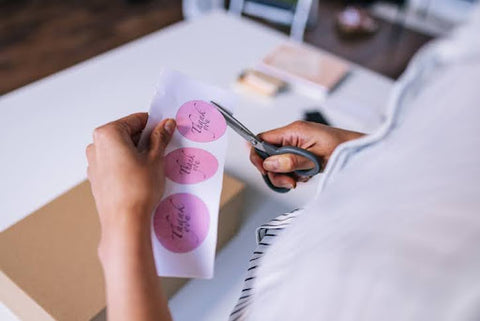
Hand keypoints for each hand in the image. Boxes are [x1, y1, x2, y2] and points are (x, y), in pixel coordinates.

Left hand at [86, 113, 175, 243]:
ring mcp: (94, 163)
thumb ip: (160, 137)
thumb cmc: (137, 190)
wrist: (125, 221)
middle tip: (162, 150)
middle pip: (126, 134)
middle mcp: (96, 146)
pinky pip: (115, 164)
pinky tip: (142, 176)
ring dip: (137, 153)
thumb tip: (166, 124)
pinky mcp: (97, 178)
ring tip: (153, 166)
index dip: (154, 125)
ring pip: (121, 149)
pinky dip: (129, 165)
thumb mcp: (155, 158)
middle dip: (145, 140)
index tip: (166, 131)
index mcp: (108, 134)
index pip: (136, 120)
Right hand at [250, 120, 363, 189]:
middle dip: (275, 172)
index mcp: (294, 130)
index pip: (262, 139)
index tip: (264, 171)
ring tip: (300, 179)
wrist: (359, 150)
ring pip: (277, 163)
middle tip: (289, 182)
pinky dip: (294, 174)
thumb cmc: (343, 148)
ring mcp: (297, 144)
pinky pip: (288, 165)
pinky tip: (306, 175)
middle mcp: (293, 136)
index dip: (258, 155)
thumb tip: (269, 162)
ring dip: (285, 175)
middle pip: (268, 155)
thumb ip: (291, 160)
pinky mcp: (302, 153)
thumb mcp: (316, 158)